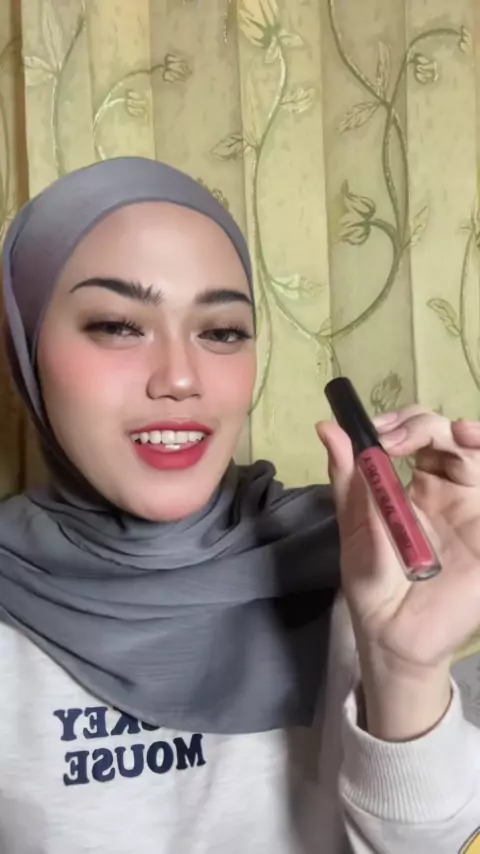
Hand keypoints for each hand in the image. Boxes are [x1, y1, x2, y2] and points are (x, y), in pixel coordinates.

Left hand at [317, 408, 479, 739]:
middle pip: (449, 436)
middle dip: (425, 424)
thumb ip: (347, 477)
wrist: (391, 633)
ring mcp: (471, 509)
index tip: (376, 431)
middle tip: (397, 441)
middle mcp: (445, 489)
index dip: (401, 422)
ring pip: (478, 455)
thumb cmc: (371, 581)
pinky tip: (473, 453)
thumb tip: (327, 427)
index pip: (415, 434)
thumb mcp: (353, 525)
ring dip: (470, 434)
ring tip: (456, 433)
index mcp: (411, 483)